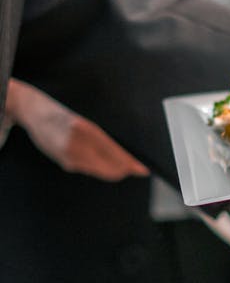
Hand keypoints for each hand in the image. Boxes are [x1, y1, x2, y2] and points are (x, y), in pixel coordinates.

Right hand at [5, 80, 148, 181]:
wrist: (33, 112)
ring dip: (112, 169)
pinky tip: (100, 160)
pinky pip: (88, 168)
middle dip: (124, 170)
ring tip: (121, 164)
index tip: (143, 170)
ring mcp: (70, 156)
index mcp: (88, 129)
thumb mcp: (84, 120)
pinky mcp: (64, 163)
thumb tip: (124, 154)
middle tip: (135, 167)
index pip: (115, 153)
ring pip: (101, 171)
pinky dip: (98, 166)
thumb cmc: (62, 113)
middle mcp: (79, 145)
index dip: (130, 164)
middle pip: (110, 168)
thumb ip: (101, 137)